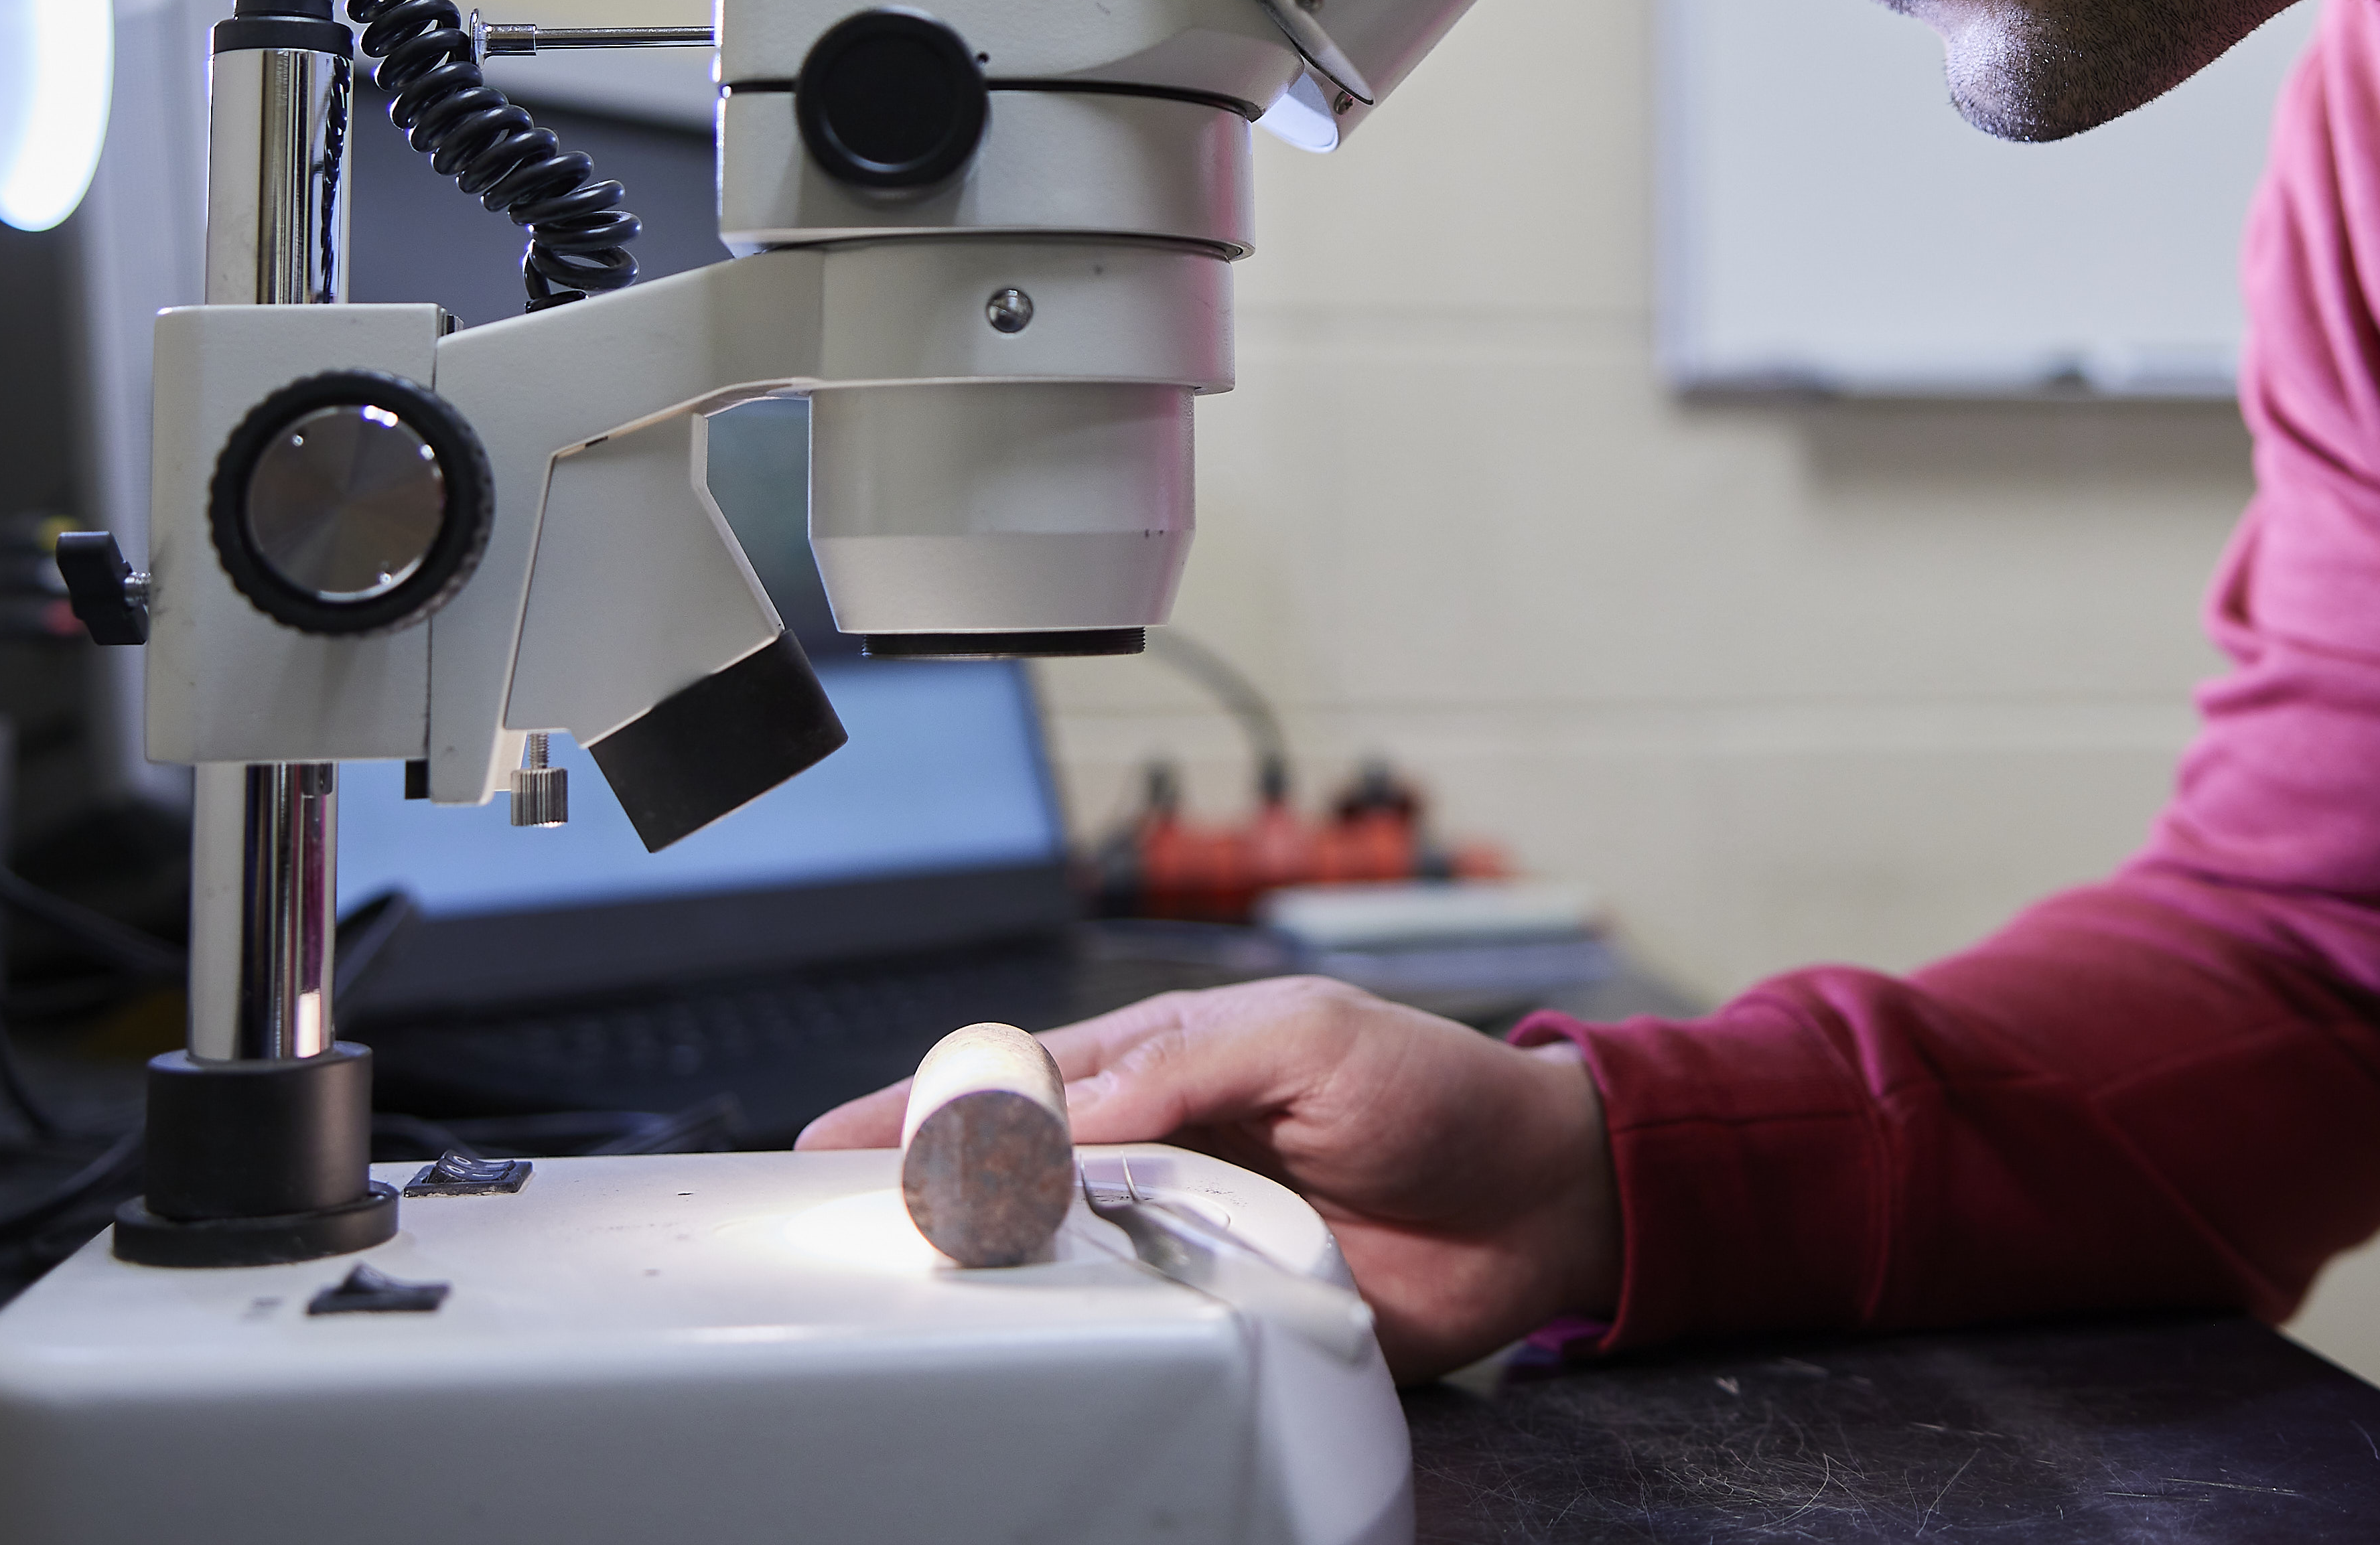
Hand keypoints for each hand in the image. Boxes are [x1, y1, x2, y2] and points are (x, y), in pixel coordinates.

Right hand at [798, 976, 1620, 1380]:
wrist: (1538, 1199)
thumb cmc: (1433, 1089)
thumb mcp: (1308, 1035)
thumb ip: (1187, 1061)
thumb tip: (1070, 1106)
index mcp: (1166, 1065)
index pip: (1024, 1081)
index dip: (930, 1107)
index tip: (842, 1142)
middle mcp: (1162, 1156)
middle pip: (1021, 1183)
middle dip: (938, 1200)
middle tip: (859, 1228)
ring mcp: (1191, 1242)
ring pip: (1068, 1267)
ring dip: (1008, 1275)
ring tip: (929, 1288)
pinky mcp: (1233, 1319)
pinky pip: (1146, 1338)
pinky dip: (1095, 1342)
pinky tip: (1046, 1344)